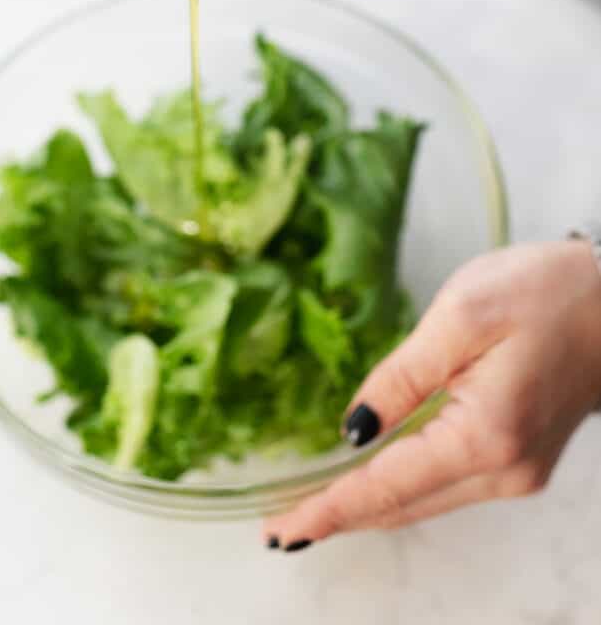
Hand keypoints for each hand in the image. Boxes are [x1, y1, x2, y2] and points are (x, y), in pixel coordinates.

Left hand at [264, 240, 600, 547]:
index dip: (330, 509)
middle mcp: (503, 470)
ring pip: (423, 503)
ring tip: (311, 507)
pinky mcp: (520, 460)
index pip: (388, 487)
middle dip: (339, 516)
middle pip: (403, 507)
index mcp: (485, 435)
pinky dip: (401, 489)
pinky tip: (370, 481)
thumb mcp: (461, 315)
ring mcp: (516, 471)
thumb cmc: (545, 292)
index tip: (282, 531)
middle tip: (279, 526)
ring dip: (367, 506)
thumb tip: (353, 430)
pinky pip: (446, 486)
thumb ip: (401, 375)